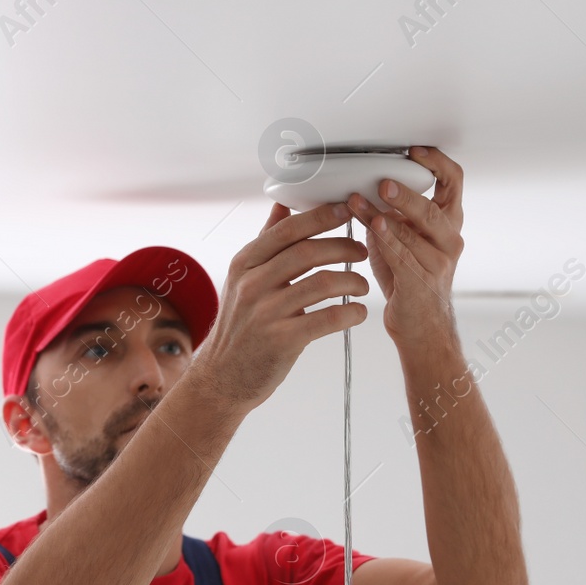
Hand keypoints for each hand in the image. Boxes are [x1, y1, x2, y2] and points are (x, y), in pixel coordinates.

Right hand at [191, 201, 368, 411]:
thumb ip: (265, 244)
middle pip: (308, 252)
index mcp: (245, 265)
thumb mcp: (243, 280)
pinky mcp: (282, 340)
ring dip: (352, 280)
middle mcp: (252, 285)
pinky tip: (358, 313)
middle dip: (343, 247)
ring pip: (323, 283)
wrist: (223, 376)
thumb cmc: (240, 328)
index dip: (320, 218)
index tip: (344, 211)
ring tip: (362, 285)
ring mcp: (266, 313)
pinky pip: (327, 318)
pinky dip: (350, 313)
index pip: (287, 231)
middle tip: (361, 251)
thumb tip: (281, 207)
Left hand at [346, 146, 463, 349]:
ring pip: (411, 232)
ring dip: (380, 215)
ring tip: (358, 202)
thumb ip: (393, 213)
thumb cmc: (409, 280)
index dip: (436, 163)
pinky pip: (402, 256)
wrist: (420, 324)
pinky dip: (385, 239)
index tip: (415, 152)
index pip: (453, 182)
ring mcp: (438, 262)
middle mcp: (449, 239)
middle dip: (406, 193)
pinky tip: (371, 228)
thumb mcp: (405, 238)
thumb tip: (364, 184)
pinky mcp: (421, 282)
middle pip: (433, 208)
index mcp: (447, 223)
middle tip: (383, 183)